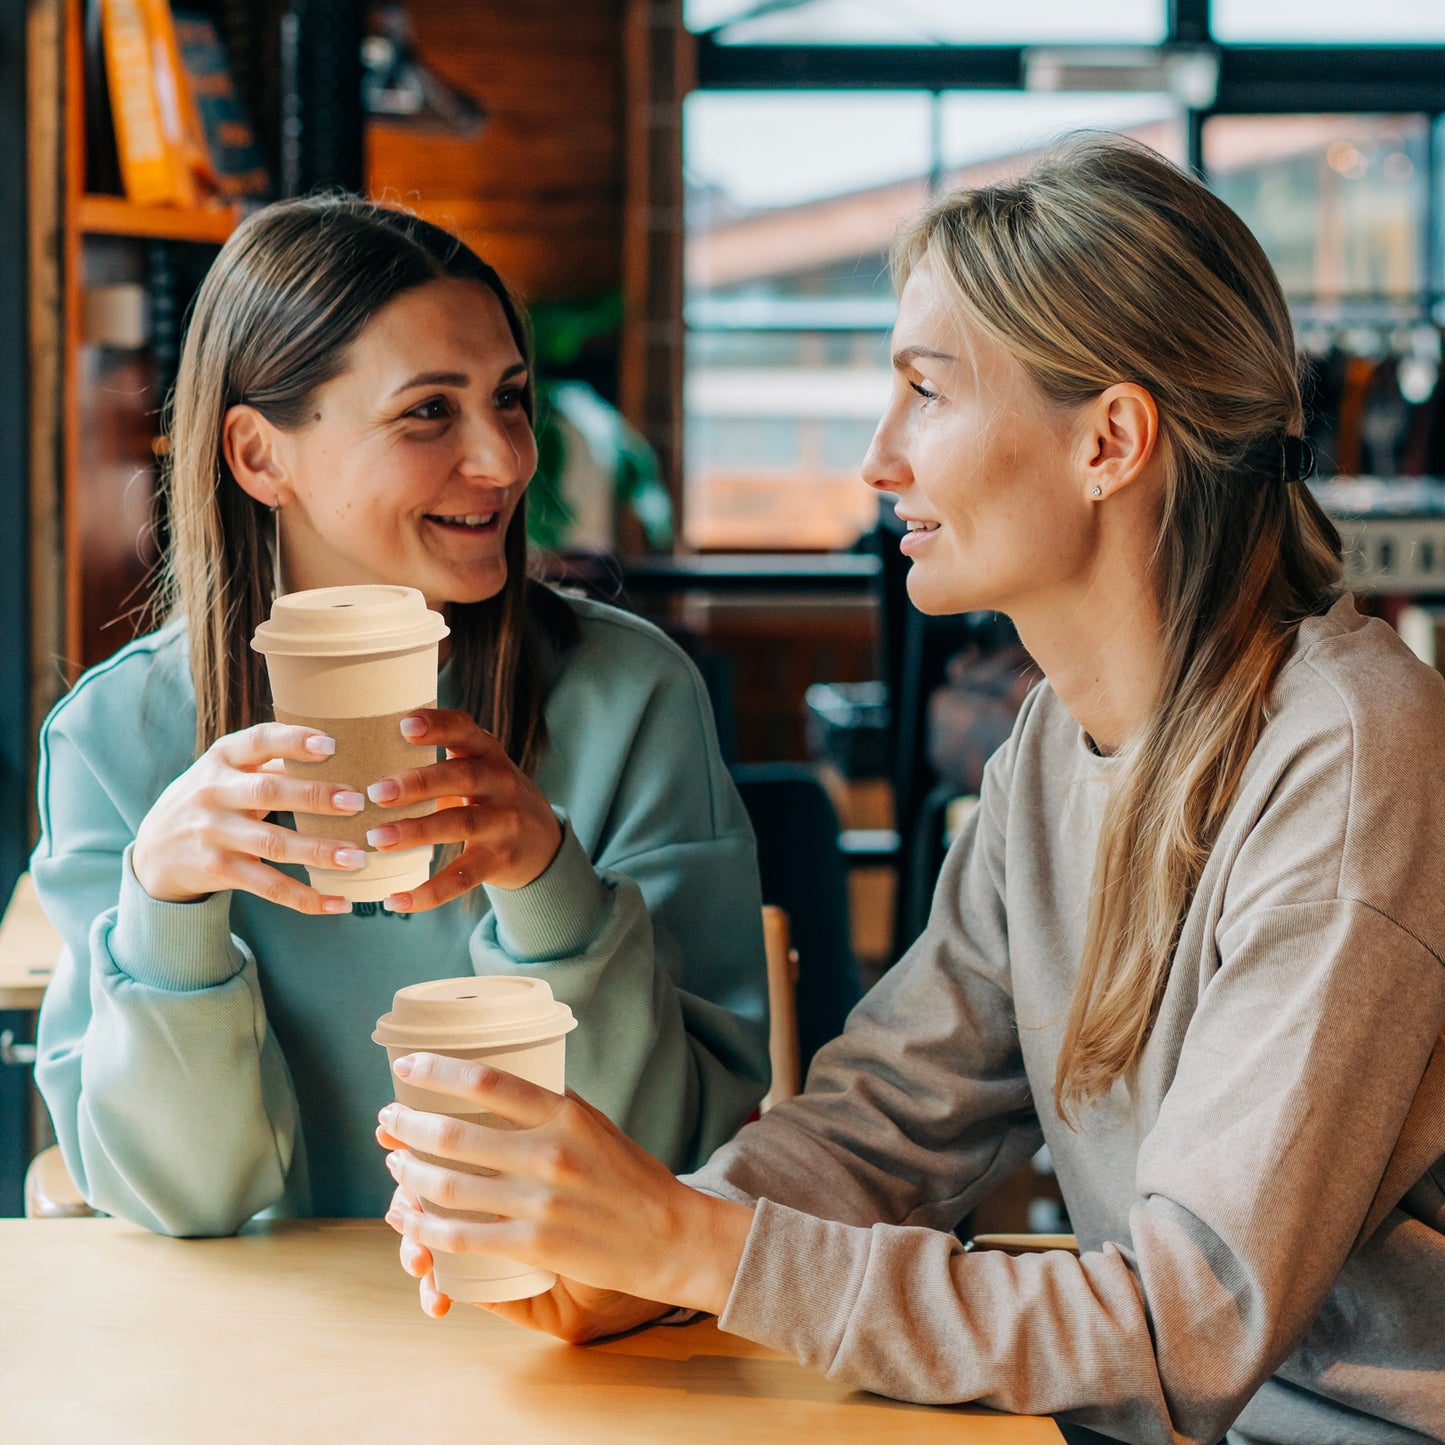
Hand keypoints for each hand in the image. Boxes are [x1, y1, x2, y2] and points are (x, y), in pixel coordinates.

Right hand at [132, 722, 367, 910]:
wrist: (154, 851)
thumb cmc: (211, 798)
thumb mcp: (227, 770)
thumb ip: (271, 759)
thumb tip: (337, 751)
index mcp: (222, 758)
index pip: (258, 741)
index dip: (293, 742)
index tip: (331, 745)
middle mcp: (214, 792)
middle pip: (268, 792)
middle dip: (315, 797)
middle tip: (357, 802)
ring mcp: (214, 833)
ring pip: (273, 844)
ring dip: (318, 851)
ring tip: (357, 857)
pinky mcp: (218, 870)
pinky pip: (267, 886)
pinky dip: (304, 897)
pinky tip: (338, 902)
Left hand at [362, 709, 562, 909]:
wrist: (544, 842)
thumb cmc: (491, 797)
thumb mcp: (481, 768)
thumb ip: (443, 757)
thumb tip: (369, 747)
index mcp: (489, 754)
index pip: (465, 731)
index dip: (438, 726)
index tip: (404, 725)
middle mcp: (500, 784)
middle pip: (461, 777)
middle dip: (418, 783)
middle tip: (376, 791)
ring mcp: (502, 824)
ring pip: (459, 823)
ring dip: (417, 831)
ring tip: (376, 838)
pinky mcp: (498, 861)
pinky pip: (462, 877)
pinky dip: (428, 892)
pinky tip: (396, 900)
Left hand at [375, 1052, 752, 1332]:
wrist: (672, 1236)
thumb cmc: (631, 1177)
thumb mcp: (595, 1123)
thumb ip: (550, 1105)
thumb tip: (498, 1086)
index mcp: (564, 1114)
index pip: (487, 1082)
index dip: (436, 1072)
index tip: (406, 1067)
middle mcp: (549, 1153)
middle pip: (454, 1134)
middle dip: (408, 1125)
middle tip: (388, 1120)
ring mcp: (540, 1202)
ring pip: (449, 1186)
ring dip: (409, 1174)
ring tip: (395, 1164)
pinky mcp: (535, 1246)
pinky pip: (462, 1237)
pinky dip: (426, 1228)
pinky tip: (410, 1220)